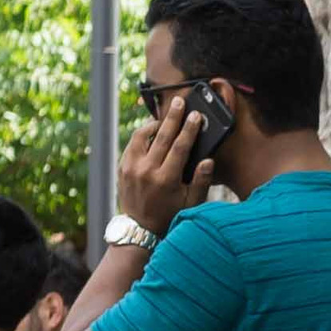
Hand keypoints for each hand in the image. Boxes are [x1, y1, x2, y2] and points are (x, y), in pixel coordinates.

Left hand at [118, 100, 213, 235]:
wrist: (140, 228)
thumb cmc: (170, 215)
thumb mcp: (191, 203)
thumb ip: (201, 181)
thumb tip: (208, 160)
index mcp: (166, 179)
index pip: (179, 147)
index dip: (189, 129)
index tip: (196, 116)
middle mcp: (147, 171)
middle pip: (161, 136)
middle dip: (173, 117)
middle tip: (179, 102)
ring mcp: (131, 168)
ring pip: (142, 136)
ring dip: (155, 124)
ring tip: (166, 117)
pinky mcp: (122, 167)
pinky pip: (132, 144)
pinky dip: (142, 135)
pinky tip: (152, 132)